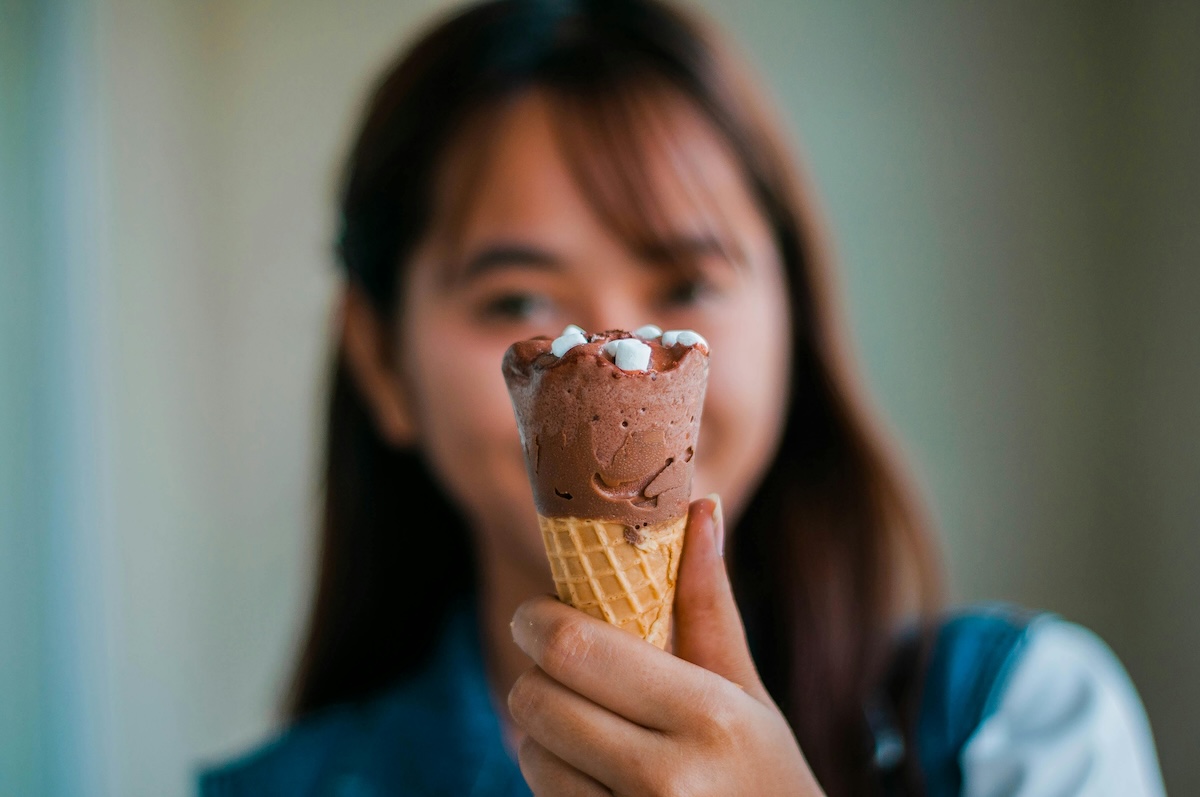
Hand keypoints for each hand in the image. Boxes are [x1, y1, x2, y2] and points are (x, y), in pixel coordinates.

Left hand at [509, 496, 824, 795]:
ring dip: (542, 737)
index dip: (536, 622)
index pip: (575, 648)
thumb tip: (702, 505)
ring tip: (589, 737)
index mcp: (707, 715)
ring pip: (531, 754)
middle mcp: (666, 778)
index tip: (535, 614)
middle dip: (536, 677)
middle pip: (537, 699)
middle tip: (559, 674)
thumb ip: (710, 606)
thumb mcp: (748, 696)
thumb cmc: (765, 779)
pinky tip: (599, 783)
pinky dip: (556, 783)